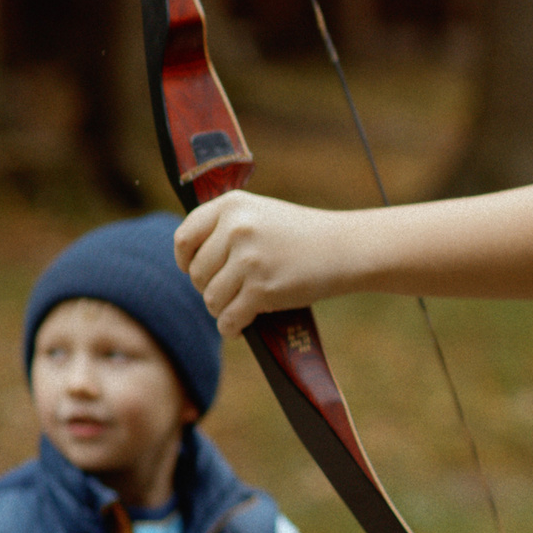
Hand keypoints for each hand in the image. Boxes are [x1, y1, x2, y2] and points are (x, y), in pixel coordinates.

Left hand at [175, 191, 363, 336]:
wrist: (347, 248)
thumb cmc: (303, 234)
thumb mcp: (261, 214)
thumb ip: (226, 228)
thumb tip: (190, 262)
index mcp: (232, 205)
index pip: (185, 238)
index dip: (185, 260)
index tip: (192, 269)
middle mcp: (236, 229)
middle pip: (197, 273)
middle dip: (209, 287)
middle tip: (230, 291)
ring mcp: (249, 260)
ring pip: (211, 298)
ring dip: (221, 309)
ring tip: (238, 307)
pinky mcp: (263, 289)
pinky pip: (229, 318)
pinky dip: (231, 327)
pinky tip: (239, 327)